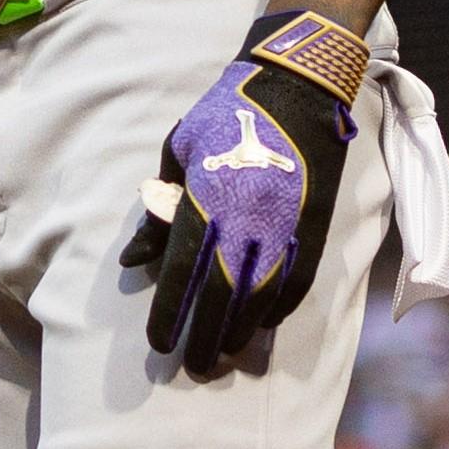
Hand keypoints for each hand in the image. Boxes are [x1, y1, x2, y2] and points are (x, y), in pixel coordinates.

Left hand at [121, 12, 358, 374]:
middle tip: (192, 364)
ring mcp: (285, 223)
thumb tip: (134, 261)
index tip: (158, 343)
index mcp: (208, 197)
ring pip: (261, 295)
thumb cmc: (225, 113)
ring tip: (224, 351)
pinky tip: (263, 324)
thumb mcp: (178, 150)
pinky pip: (298, 279)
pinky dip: (280, 307)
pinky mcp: (313, 223)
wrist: (297, 83)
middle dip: (204, 335)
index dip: (169, 313)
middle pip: (221, 294)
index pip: (183, 271)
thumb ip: (158, 210)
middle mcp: (247, 217)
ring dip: (241, 329)